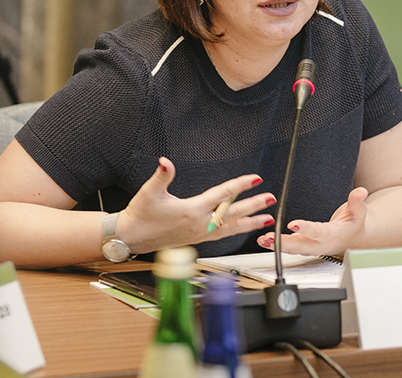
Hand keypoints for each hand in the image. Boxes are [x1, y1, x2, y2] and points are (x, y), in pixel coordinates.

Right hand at [117, 157, 275, 254]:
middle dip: (254, 206)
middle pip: (232, 213)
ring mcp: (199, 234)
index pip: (222, 195)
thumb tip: (165, 162)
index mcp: (191, 210)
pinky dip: (236, 231)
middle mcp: (199, 224)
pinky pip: (222, 235)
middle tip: (271, 199)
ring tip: (267, 220)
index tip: (255, 179)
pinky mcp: (197, 239)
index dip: (240, 186)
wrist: (131, 238)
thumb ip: (161, 175)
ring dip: (250, 222)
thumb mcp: (149, 192)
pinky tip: (245, 229)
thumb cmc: (140, 215)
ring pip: (231, 228)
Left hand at [256, 186, 369, 256]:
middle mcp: (320, 245)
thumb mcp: (359, 212)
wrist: (354, 238)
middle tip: (268, 238)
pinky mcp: (304, 246)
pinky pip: (290, 247)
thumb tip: (360, 192)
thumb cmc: (354, 224)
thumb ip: (357, 202)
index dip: (306, 229)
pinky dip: (276, 245)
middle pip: (300, 246)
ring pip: (293, 249)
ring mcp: (311, 247)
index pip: (318, 233)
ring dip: (276, 245)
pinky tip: (264, 240)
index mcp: (333, 236)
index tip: (293, 224)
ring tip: (262, 240)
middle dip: (283, 243)